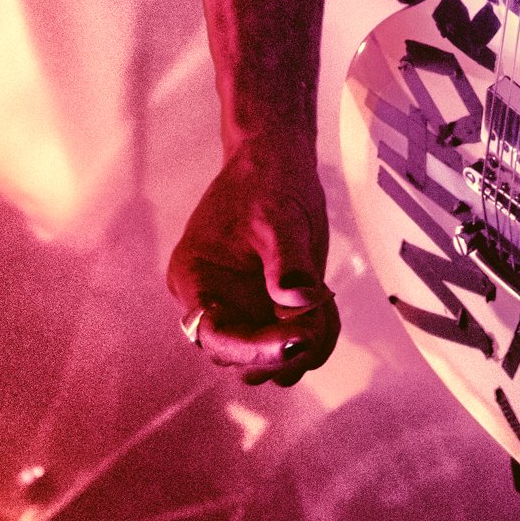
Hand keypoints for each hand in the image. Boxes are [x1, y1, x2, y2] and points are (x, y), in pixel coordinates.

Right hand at [166, 133, 339, 382]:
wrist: (276, 161)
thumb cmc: (267, 180)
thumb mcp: (280, 215)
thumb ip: (288, 261)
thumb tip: (296, 303)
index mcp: (194, 277)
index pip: (214, 334)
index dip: (254, 347)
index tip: (297, 340)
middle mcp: (210, 302)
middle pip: (240, 354)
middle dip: (283, 347)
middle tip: (318, 320)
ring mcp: (239, 310)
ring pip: (269, 359)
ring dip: (303, 346)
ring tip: (324, 303)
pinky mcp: (265, 312)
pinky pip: (289, 344)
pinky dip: (314, 335)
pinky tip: (325, 303)